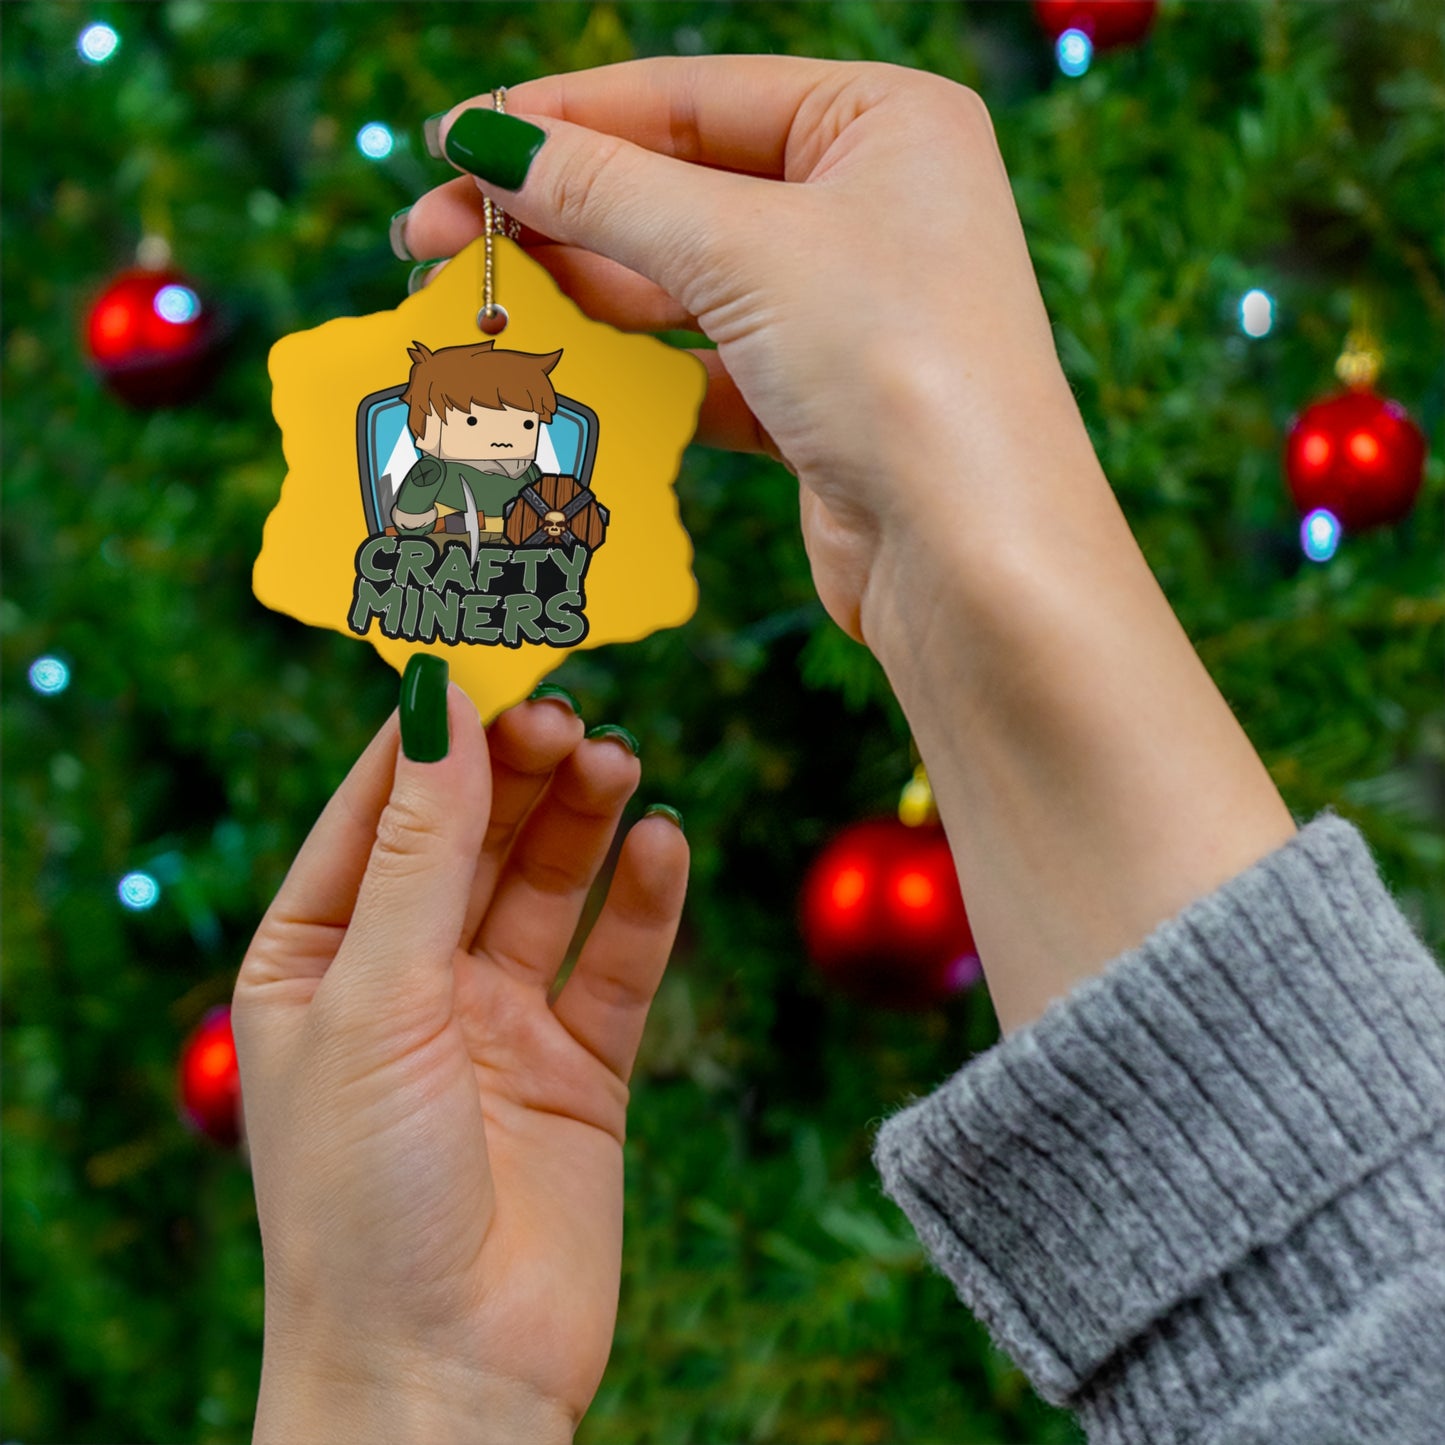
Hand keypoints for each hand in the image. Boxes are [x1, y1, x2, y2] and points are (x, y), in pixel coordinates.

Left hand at [232, 682, 686, 1440]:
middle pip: (473, 835)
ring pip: (549, 885)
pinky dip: (644, 901)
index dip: (434, 730)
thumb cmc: (364, 1198)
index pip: (379, 809)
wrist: (446, 1379)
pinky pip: (617, 962)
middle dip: (519, 768)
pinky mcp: (580, 1067)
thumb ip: (420, 850)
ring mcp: (497, 1022)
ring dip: (583, 819)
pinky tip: (664, 844)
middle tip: (571, 709)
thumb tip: (441, 702)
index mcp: (319, 958)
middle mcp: (408, 979)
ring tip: (620, 761)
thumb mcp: (377, 1000)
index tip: (490, 650)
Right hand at [402, 56, 1092, 642]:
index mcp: (883, 121)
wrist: (973, 560)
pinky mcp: (820, 400)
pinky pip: (705, 363)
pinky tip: (562, 371)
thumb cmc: (896, 368)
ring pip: (685, 280)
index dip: (562, 118)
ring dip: (583, 290)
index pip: (690, 97)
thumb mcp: (743, 250)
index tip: (453, 142)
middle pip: (678, 187)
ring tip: (476, 299)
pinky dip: (636, 369)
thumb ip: (608, 190)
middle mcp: (871, 204)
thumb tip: (487, 141)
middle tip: (430, 237)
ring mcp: (846, 307)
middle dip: (555, 212)